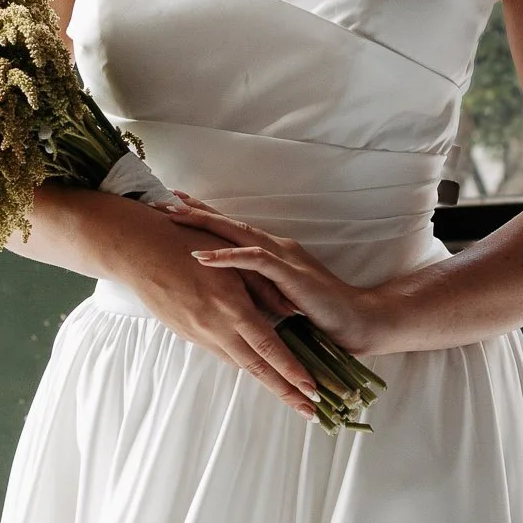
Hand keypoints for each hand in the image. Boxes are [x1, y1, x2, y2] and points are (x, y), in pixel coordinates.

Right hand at [101, 196, 325, 416]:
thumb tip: (290, 311)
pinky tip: (253, 362)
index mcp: (232, 307)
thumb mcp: (234, 261)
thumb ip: (264, 288)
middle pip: (257, 368)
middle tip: (307, 410)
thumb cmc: (188, 243)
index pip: (270, 348)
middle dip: (284, 391)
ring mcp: (198, 334)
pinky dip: (240, 359)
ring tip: (288, 391)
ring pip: (238, 363)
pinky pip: (220, 352)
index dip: (292, 372)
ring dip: (263, 378)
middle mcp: (216, 327)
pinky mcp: (186, 334)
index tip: (311, 391)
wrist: (139, 250)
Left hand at [162, 194, 392, 356]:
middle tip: (164, 199)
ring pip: (238, 234)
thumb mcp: (281, 302)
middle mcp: (278, 249)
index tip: (176, 208)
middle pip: (231, 224)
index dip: (206, 218)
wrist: (358, 322)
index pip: (235, 231)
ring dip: (206, 225)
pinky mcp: (290, 274)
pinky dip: (226, 256)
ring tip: (175, 216)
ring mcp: (284, 259)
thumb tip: (232, 295)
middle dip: (197, 212)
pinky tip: (202, 255)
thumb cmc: (323, 317)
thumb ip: (260, 292)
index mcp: (275, 255)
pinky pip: (253, 260)